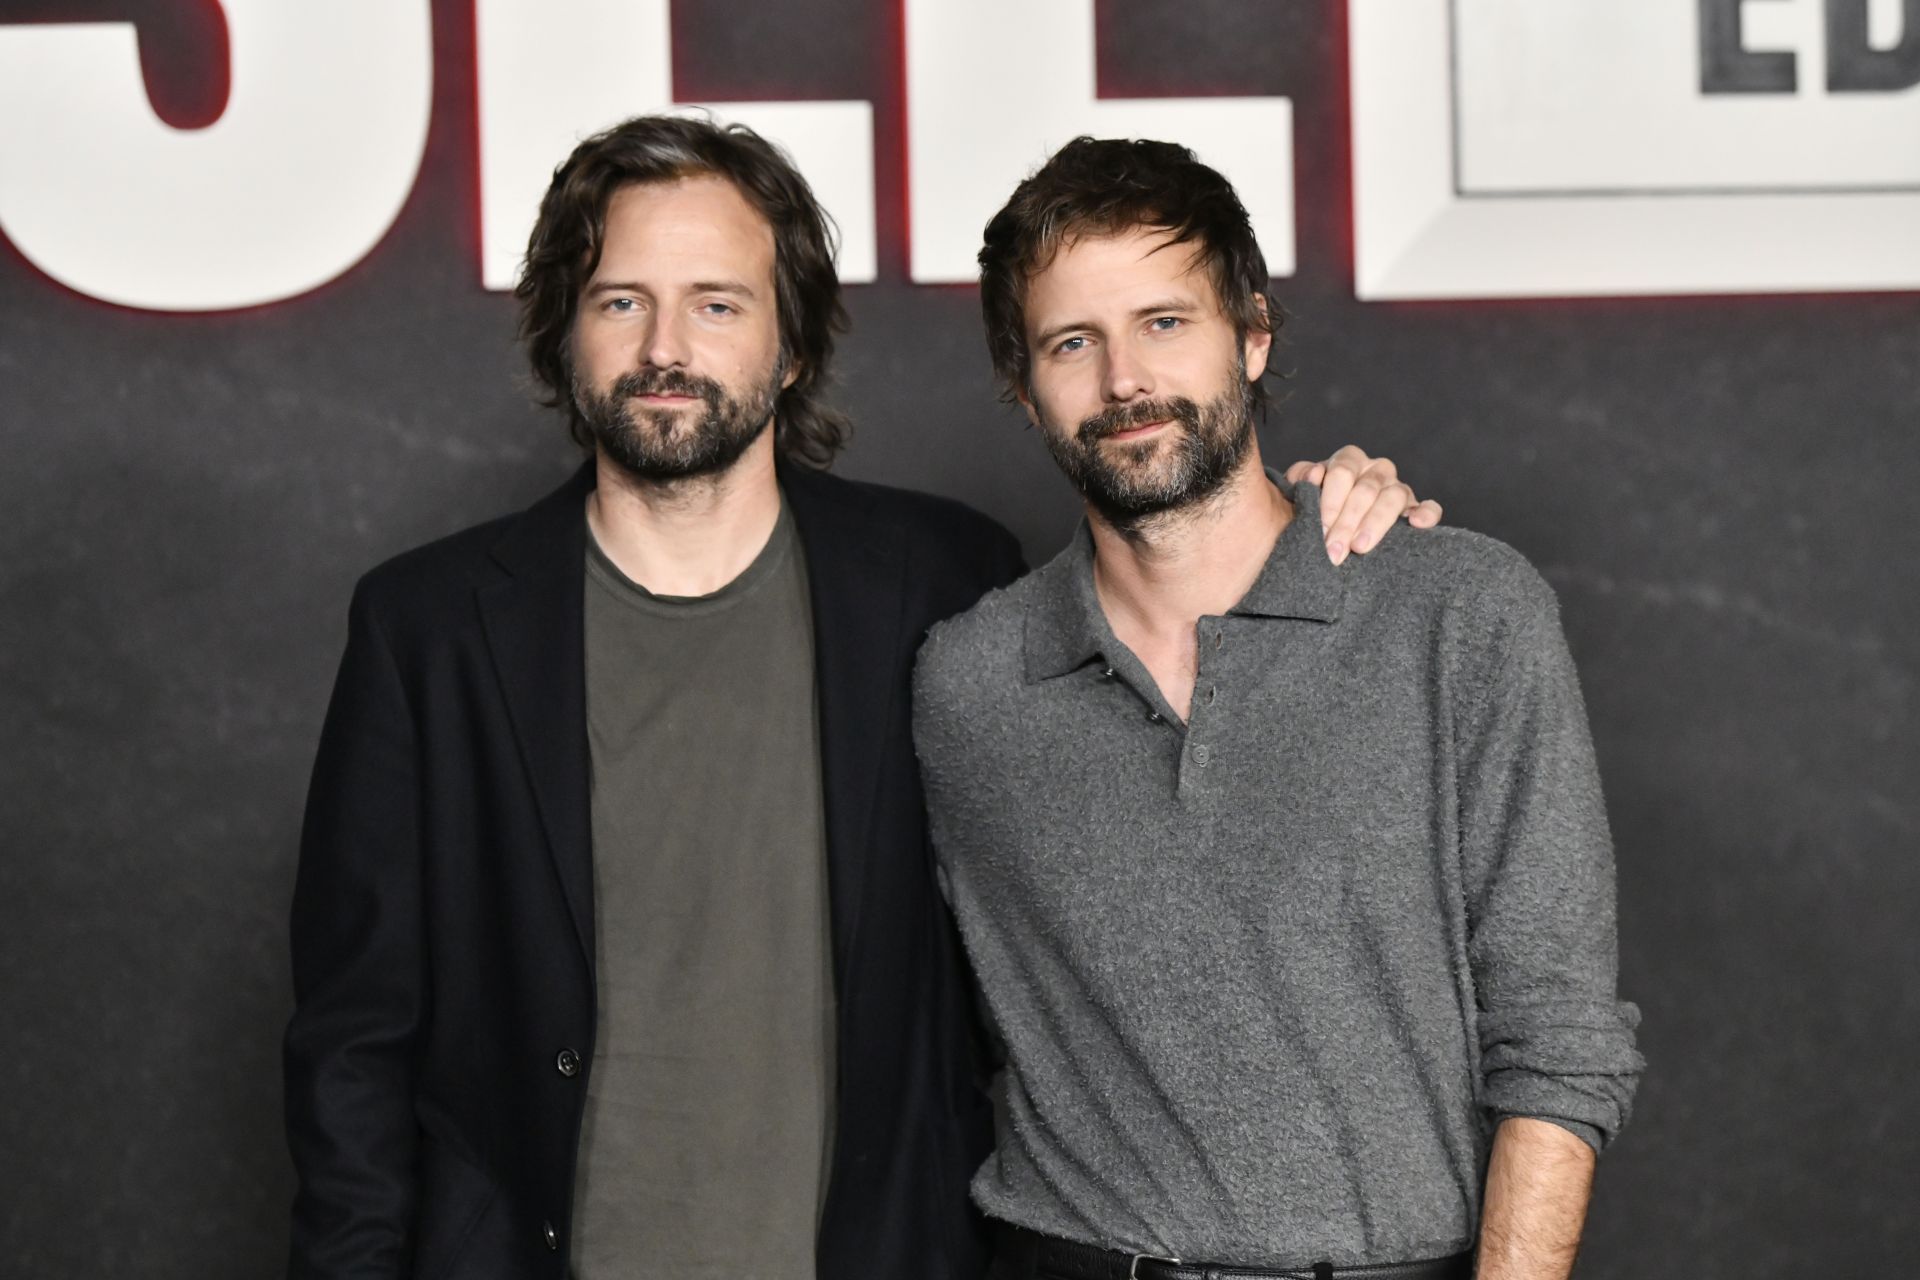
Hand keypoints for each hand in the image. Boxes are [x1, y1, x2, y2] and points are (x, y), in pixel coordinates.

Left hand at [1284, 445, 1442, 565]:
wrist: (1330, 529)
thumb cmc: (1312, 508)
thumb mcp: (1299, 493)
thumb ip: (1299, 481)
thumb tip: (1313, 476)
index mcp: (1348, 460)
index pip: (1342, 472)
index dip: (1330, 501)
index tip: (1320, 529)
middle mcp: (1376, 470)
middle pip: (1366, 489)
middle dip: (1348, 522)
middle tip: (1334, 551)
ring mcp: (1398, 488)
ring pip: (1394, 498)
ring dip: (1376, 523)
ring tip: (1360, 547)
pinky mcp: (1416, 508)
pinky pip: (1430, 508)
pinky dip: (1427, 514)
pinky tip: (1416, 525)